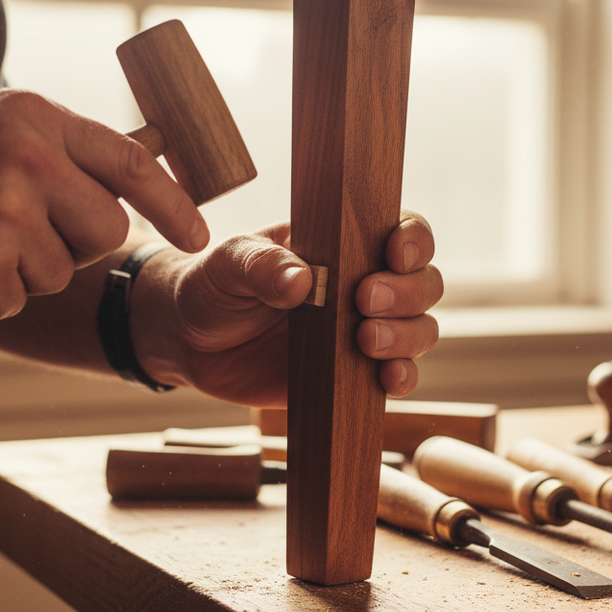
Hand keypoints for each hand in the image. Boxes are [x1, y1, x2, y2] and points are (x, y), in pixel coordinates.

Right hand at [0, 91, 206, 318]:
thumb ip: (59, 150)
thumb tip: (130, 186)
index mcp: (38, 119)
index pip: (134, 162)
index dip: (175, 203)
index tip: (198, 233)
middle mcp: (30, 160)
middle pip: (107, 231)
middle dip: (79, 247)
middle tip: (26, 236)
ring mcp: (6, 212)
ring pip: (62, 273)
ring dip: (23, 272)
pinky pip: (17, 299)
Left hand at [134, 211, 441, 406]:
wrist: (188, 342)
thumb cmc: (213, 285)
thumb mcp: (228, 263)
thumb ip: (262, 265)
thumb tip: (302, 280)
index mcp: (344, 244)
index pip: (402, 231)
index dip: (413, 240)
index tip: (394, 254)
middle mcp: (364, 285)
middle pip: (423, 284)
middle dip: (407, 293)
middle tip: (364, 300)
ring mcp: (362, 331)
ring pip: (419, 331)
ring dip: (406, 336)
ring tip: (364, 340)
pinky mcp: (352, 376)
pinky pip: (396, 377)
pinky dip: (402, 379)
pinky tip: (386, 380)